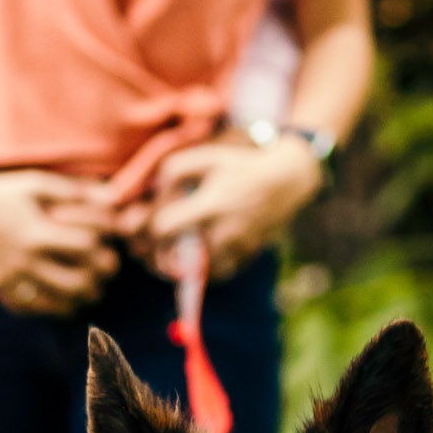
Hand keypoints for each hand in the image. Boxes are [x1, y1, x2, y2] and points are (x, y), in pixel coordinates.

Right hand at [0, 166, 117, 313]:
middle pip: (79, 283)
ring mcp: (12, 281)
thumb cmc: (1, 193)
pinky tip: (63, 293)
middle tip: (106, 269)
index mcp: (35, 233)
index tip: (106, 238)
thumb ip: (76, 191)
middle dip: (100, 277)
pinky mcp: (3, 292)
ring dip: (82, 296)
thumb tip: (116, 197)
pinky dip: (55, 306)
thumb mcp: (36, 183)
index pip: (86, 247)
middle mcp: (24, 261)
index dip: (103, 242)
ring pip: (60, 304)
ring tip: (89, 284)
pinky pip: (37, 310)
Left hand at [116, 132, 322, 281]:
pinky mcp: (245, 257)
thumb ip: (173, 170)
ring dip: (177, 267)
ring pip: (195, 274)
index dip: (148, 229)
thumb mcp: (207, 157)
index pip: (164, 228)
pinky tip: (195, 258)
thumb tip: (151, 190)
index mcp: (210, 205)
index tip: (146, 224)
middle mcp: (223, 232)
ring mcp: (236, 248)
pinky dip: (202, 272)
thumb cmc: (241, 166)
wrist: (286, 181)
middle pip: (175, 262)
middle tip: (148, 248)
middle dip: (156, 256)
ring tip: (168, 255)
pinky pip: (216, 275)